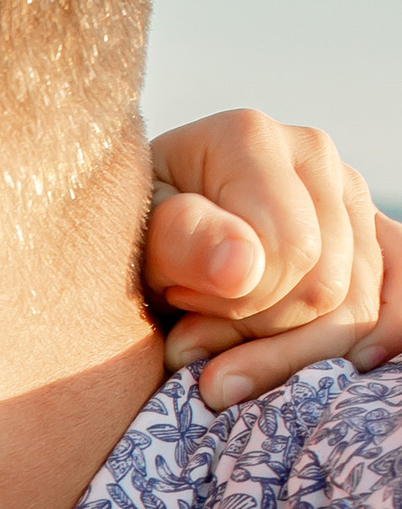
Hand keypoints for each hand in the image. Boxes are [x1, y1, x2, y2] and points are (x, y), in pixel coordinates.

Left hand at [144, 109, 399, 408]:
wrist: (143, 239)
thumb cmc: (131, 241)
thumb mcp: (132, 241)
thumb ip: (179, 245)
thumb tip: (243, 267)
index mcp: (250, 138)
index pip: (288, 253)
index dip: (233, 306)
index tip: (179, 308)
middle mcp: (313, 153)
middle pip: (326, 286)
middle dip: (256, 331)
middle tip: (195, 330)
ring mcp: (349, 193)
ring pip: (363, 306)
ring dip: (291, 351)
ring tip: (226, 346)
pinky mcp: (370, 234)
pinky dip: (376, 342)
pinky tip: (340, 369)